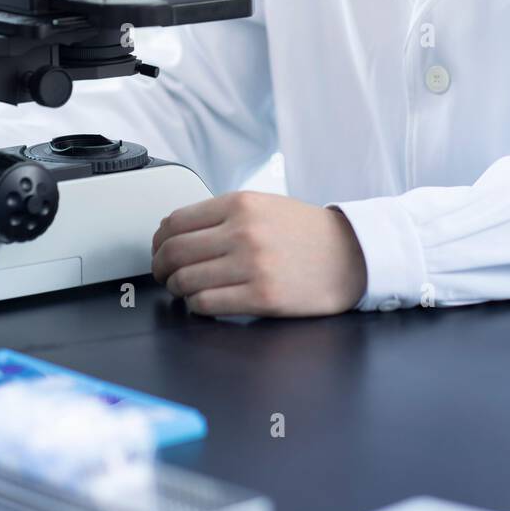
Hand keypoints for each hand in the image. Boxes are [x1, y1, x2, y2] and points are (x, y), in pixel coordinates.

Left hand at [151, 191, 366, 316]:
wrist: (352, 255)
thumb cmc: (308, 233)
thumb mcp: (264, 205)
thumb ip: (222, 215)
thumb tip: (174, 232)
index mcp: (240, 203)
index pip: (174, 222)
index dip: (158, 242)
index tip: (158, 251)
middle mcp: (242, 231)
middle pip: (173, 252)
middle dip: (160, 268)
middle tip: (164, 275)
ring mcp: (251, 265)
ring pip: (186, 280)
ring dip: (177, 290)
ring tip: (185, 291)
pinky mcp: (261, 296)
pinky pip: (207, 304)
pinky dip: (197, 306)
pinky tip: (204, 303)